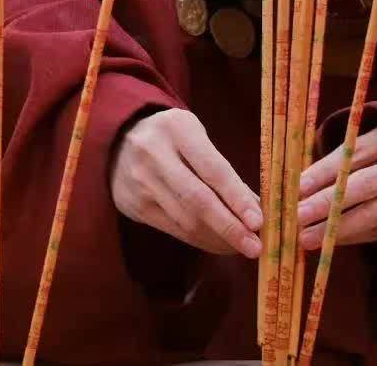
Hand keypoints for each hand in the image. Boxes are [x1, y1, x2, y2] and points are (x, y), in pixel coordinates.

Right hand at [109, 107, 261, 256]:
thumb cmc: (171, 137)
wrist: (118, 138)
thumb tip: (254, 209)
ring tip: (242, 246)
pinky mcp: (134, 206)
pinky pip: (173, 230)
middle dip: (229, 227)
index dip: (237, 198)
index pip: (212, 169)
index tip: (259, 221)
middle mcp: (154, 155)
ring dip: (218, 239)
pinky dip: (200, 241)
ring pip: (186, 221)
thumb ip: (222, 169)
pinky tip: (218, 244)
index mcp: (177, 129)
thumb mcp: (196, 137)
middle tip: (255, 247)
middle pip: (197, 200)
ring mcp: (140, 183)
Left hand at [293, 119, 376, 249]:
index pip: (354, 153)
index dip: (325, 170)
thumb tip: (300, 183)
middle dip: (329, 203)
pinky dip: (357, 236)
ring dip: (340, 227)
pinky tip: (332, 242)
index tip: (297, 186)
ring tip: (308, 238)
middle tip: (297, 216)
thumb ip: (345, 155)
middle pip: (365, 185)